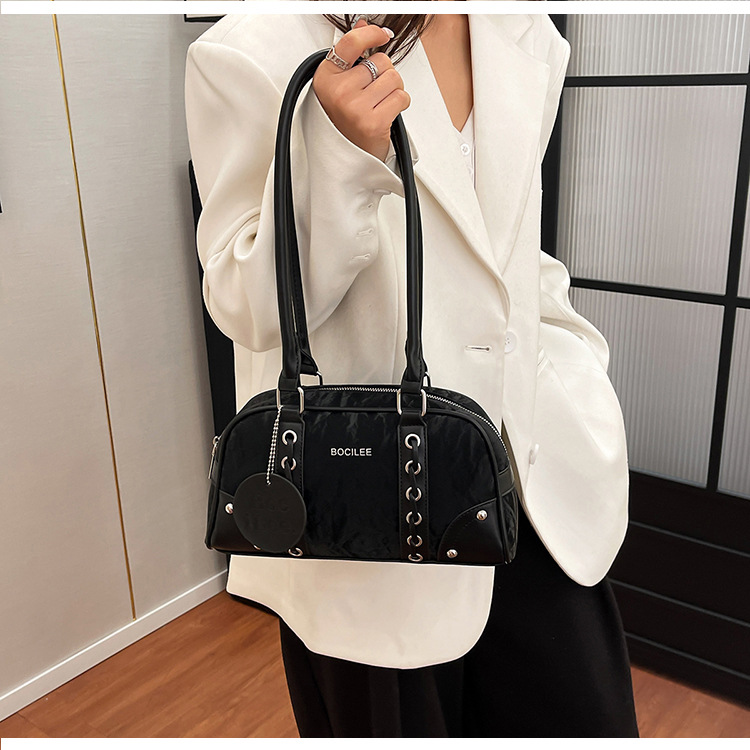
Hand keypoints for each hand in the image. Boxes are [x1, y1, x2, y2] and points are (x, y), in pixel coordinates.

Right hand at [312, 18, 410, 161]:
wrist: (347, 157)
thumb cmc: (344, 119)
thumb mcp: (340, 84)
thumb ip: (352, 54)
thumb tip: (363, 24)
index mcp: (326, 78)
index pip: (351, 43)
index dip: (371, 34)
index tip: (382, 35)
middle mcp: (338, 92)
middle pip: (380, 61)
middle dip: (384, 74)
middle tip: (374, 93)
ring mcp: (355, 108)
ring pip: (394, 78)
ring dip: (394, 90)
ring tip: (380, 104)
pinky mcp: (373, 122)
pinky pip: (401, 97)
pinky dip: (400, 104)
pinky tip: (387, 113)